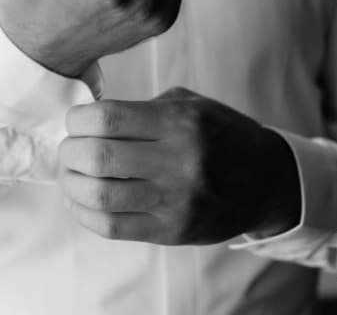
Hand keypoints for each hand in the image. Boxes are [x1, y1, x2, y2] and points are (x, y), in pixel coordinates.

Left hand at [58, 87, 301, 244]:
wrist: (266, 182)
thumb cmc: (221, 135)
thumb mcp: (192, 105)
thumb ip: (144, 109)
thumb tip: (91, 118)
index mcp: (180, 123)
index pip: (108, 118)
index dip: (79, 119)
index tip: (76, 122)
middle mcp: (178, 161)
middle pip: (98, 156)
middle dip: (71, 151)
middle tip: (70, 150)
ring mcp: (174, 200)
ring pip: (100, 194)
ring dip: (73, 184)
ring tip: (72, 176)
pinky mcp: (170, 231)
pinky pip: (112, 226)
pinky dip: (84, 214)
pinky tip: (81, 202)